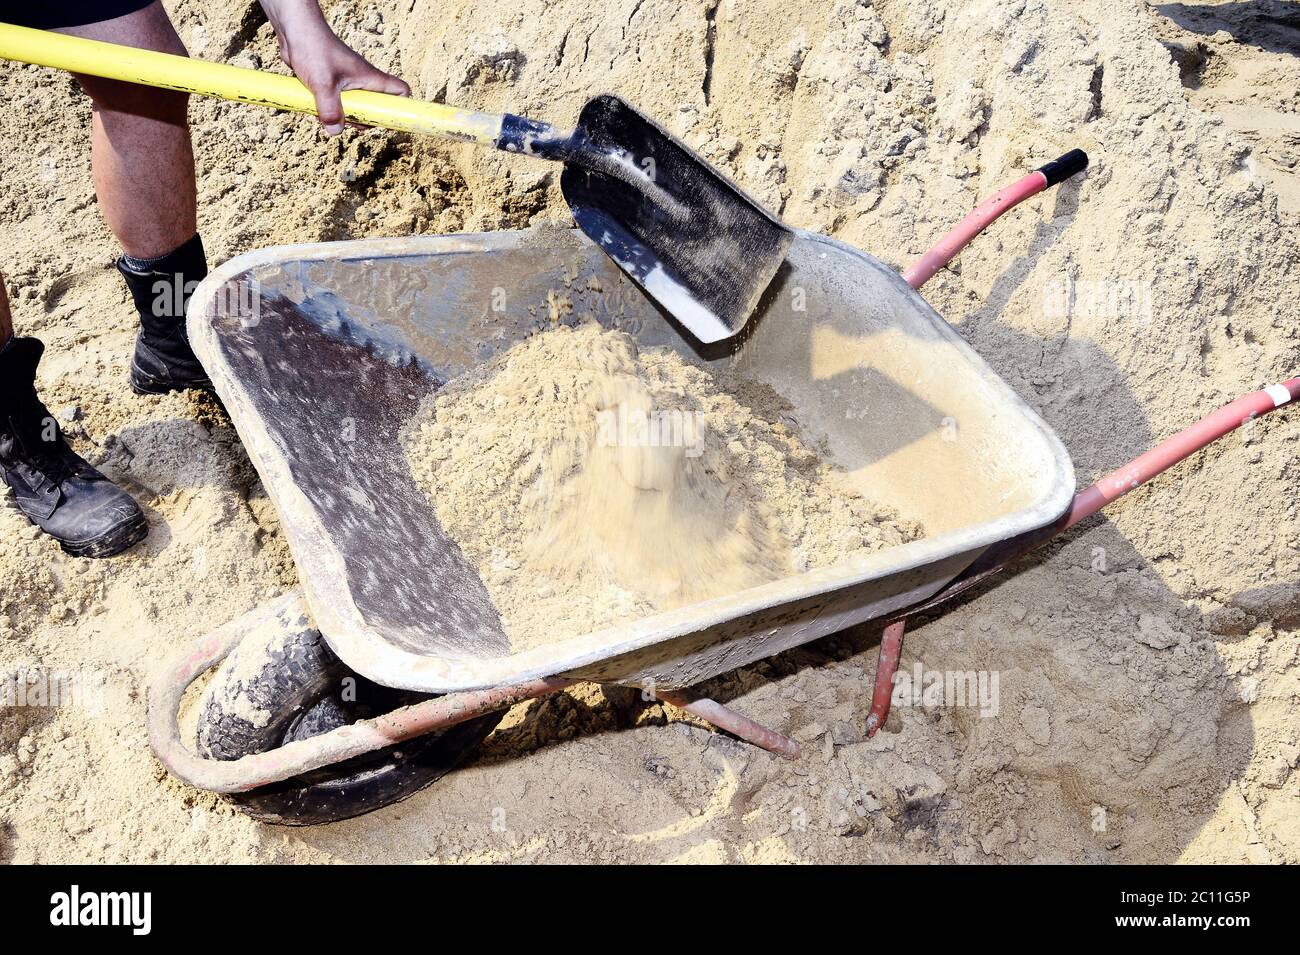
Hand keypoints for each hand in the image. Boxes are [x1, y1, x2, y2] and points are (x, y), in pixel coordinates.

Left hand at [260, 1, 409, 135]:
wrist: (294, 30)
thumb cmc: (314, 48)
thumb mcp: (323, 84)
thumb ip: (330, 111)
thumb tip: (335, 131)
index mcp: (370, 78)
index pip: (400, 91)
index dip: (400, 108)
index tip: (387, 121)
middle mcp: (361, 81)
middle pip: (375, 108)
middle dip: (364, 120)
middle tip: (351, 122)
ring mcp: (346, 82)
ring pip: (353, 107)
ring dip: (343, 116)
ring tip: (328, 115)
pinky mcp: (331, 84)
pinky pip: (335, 103)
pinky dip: (327, 109)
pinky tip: (315, 107)